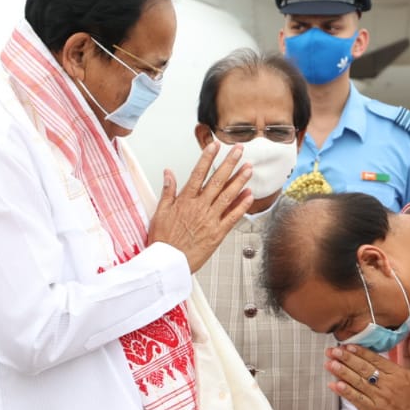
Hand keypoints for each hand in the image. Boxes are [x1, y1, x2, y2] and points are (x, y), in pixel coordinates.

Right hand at [147, 142, 253, 272]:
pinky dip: (242, 205)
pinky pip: (232, 216)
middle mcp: (199, 207)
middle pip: (217, 180)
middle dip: (229, 163)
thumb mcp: (160, 212)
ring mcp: (210, 220)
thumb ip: (167, 191)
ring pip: (227, 195)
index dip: (207, 158)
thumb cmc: (163, 240)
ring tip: (248, 168)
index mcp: (185, 201)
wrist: (168, 263)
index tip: (215, 146)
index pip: (198, 173)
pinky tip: (249, 195)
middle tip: (239, 150)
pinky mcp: (217, 233)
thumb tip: (168, 173)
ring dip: (239, 180)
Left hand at [326, 338, 409, 409]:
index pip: (375, 360)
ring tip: (329, 363)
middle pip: (363, 369)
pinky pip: (357, 400)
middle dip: (346, 358)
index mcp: (397, 374)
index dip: (360, 352)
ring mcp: (379, 399)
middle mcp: (386, 385)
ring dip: (342, 373)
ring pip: (357, 383)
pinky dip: (345, 392)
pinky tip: (334, 384)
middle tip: (332, 351)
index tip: (348, 345)